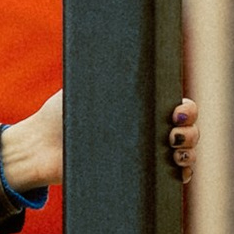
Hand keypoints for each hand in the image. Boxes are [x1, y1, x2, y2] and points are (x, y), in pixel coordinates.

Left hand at [0, 91, 198, 193]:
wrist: (42, 147)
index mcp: (141, 107)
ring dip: (190, 153)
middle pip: (189, 130)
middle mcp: (148, 130)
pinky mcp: (137, 177)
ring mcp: (145, 154)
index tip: (177, 113)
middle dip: (191, 132)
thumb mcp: (87, 87)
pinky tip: (179, 172)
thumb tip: (128, 55)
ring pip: (185, 153)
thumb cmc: (63, 112)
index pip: (179, 106)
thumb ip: (109, 77)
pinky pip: (170, 178)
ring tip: (175, 154)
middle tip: (174, 135)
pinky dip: (181, 175)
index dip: (187, 110)